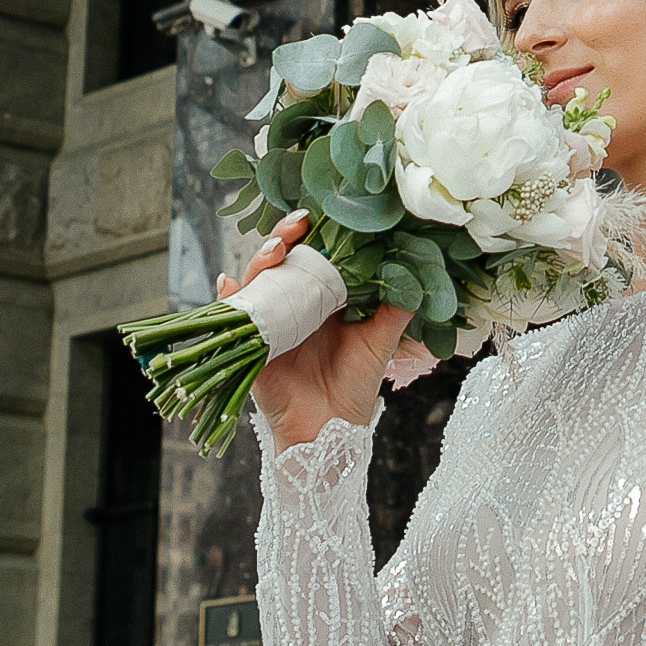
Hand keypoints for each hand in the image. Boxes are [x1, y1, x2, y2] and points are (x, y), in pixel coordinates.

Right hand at [228, 212, 409, 450]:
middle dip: (282, 237)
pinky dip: (228, 297)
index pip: (310, 254)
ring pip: (255, 279)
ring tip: (273, 253)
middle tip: (295, 227)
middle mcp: (291, 304)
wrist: (330, 430)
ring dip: (258, 260)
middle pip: (279, 260)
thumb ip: (396, 306)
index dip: (311, 233)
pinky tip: (230, 283)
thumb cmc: (355, 386)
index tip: (317, 215)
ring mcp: (269, 321)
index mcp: (320, 298)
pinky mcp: (251, 343)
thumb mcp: (379, 340)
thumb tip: (418, 270)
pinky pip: (232, 315)